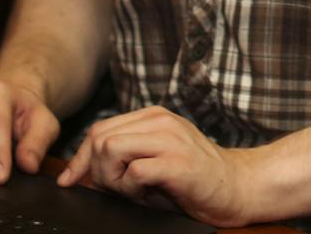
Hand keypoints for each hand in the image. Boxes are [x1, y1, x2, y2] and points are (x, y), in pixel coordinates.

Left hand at [56, 105, 252, 225]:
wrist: (239, 186)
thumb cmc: (194, 178)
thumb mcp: (154, 159)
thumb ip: (121, 158)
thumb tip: (77, 172)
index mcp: (154, 117)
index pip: (99, 129)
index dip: (80, 158)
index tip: (71, 179)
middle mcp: (161, 122)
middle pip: (100, 138)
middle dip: (96, 170)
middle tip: (118, 188)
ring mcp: (170, 140)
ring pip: (110, 150)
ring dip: (112, 178)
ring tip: (133, 190)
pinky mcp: (177, 163)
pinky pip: (133, 172)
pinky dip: (131, 188)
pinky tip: (147, 193)